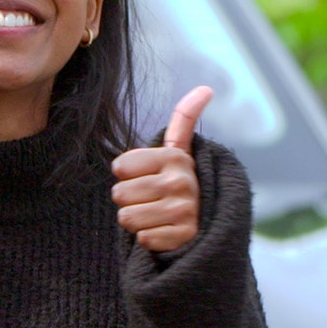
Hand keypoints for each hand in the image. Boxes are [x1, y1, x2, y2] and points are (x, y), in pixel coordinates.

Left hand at [112, 86, 213, 252]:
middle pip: (119, 193)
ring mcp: (183, 210)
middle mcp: (181, 181)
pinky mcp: (182, 237)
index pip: (120, 166)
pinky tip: (166, 232)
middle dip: (130, 200)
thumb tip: (205, 88)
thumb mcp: (179, 152)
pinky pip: (142, 239)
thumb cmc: (179, 185)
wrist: (207, 228)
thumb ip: (184, 119)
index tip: (147, 177)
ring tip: (157, 216)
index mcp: (175, 157)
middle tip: (153, 200)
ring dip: (137, 221)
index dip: (127, 175)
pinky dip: (149, 239)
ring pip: (126, 217)